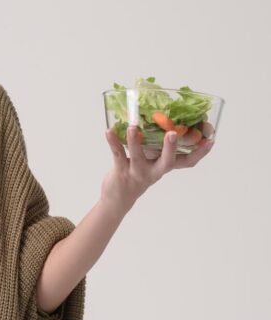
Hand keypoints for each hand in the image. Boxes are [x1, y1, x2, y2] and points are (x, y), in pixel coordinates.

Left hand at [101, 125, 215, 211]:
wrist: (119, 199)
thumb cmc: (138, 173)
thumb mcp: (152, 162)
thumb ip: (157, 146)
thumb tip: (164, 120)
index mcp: (164, 167)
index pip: (187, 162)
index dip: (199, 153)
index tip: (211, 141)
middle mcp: (154, 171)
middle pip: (167, 162)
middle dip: (171, 148)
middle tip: (173, 134)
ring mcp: (137, 172)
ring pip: (138, 156)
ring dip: (135, 141)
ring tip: (133, 127)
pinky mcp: (121, 171)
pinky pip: (117, 155)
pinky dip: (113, 142)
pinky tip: (109, 131)